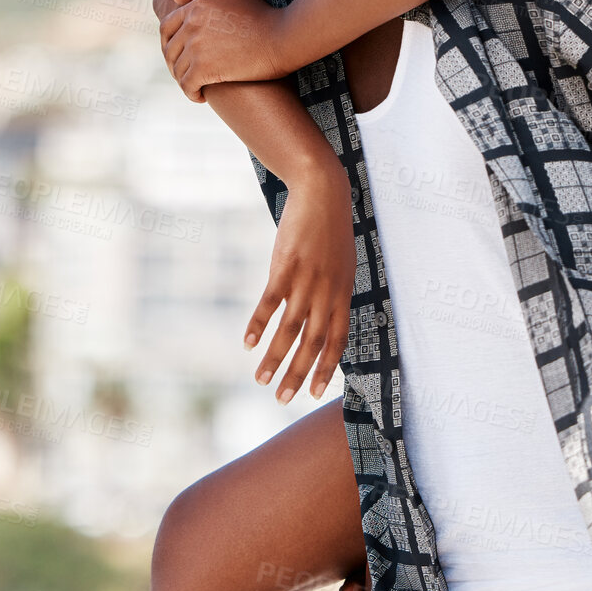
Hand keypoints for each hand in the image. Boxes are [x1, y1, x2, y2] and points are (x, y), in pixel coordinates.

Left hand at [158, 0, 288, 100]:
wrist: (283, 37)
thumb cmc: (262, 15)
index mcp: (195, 7)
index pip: (166, 28)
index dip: (168, 44)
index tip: (179, 55)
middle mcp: (191, 25)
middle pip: (170, 51)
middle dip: (175, 65)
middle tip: (188, 75)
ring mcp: (196, 47)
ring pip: (178, 70)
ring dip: (185, 81)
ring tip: (198, 86)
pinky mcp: (205, 68)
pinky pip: (187, 85)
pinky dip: (191, 94)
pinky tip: (201, 97)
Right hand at [247, 170, 354, 403]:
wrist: (324, 192)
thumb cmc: (331, 230)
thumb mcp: (342, 265)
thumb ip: (334, 293)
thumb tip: (325, 319)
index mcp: (343, 293)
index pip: (338, 340)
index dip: (327, 368)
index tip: (316, 392)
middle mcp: (327, 291)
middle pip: (313, 341)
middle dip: (298, 374)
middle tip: (283, 398)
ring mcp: (306, 279)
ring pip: (290, 328)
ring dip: (274, 356)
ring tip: (261, 378)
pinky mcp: (285, 266)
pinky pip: (270, 302)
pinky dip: (258, 324)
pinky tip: (247, 342)